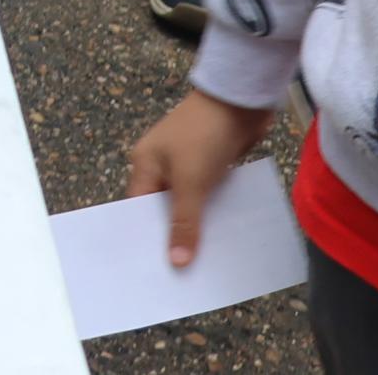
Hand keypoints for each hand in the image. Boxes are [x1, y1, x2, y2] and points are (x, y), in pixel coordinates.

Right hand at [125, 89, 275, 270]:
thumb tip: (175, 263)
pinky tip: (222, 238)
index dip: (144, 239)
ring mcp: (188, 166)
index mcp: (145, 165)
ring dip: (196, 228)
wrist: (240, 100)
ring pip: (188, 206)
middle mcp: (162, 166)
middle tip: (178, 278)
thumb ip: (183, 222)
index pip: (137, 211)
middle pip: (162, 211)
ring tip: (203, 266)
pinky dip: (213, 215)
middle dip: (172, 239)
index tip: (150, 272)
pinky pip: (208, 198)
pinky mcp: (211, 166)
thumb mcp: (190, 181)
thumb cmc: (205, 135)